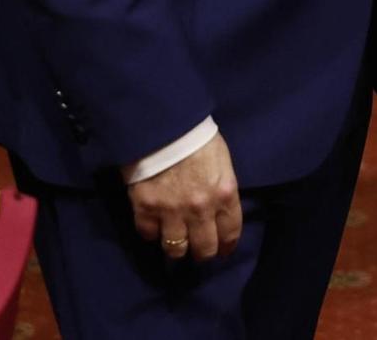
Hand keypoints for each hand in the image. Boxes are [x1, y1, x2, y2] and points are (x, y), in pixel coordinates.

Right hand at [127, 131, 242, 261]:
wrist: (163, 123)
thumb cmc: (197, 137)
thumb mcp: (222, 162)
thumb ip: (222, 189)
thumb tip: (219, 209)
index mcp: (225, 194)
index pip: (230, 233)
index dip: (226, 247)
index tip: (222, 251)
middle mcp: (201, 209)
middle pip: (204, 249)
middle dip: (202, 253)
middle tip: (198, 250)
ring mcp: (172, 211)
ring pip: (176, 249)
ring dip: (177, 248)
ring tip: (175, 242)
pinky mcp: (146, 208)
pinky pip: (148, 235)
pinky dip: (151, 233)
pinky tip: (154, 225)